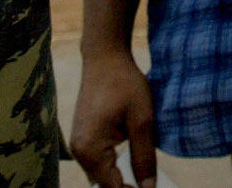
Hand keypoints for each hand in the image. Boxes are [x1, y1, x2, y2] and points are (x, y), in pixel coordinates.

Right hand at [70, 47, 159, 187]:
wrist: (105, 57)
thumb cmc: (124, 82)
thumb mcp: (142, 120)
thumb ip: (144, 156)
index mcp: (90, 149)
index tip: (153, 187)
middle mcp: (78, 150)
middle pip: (105, 185)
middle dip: (128, 185)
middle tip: (152, 183)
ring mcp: (78, 145)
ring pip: (102, 176)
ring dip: (122, 177)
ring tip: (144, 173)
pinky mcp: (83, 138)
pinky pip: (99, 163)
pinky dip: (115, 166)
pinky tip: (133, 160)